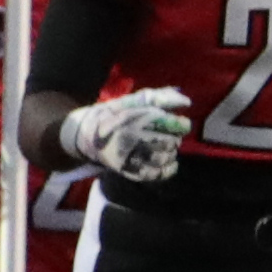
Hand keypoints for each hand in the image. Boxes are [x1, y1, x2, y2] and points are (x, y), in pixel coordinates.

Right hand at [64, 89, 191, 186]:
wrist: (85, 135)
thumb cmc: (114, 115)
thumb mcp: (132, 101)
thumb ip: (159, 98)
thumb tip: (187, 101)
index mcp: (136, 118)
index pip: (171, 124)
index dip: (181, 124)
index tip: (180, 124)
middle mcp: (133, 137)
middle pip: (170, 142)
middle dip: (174, 139)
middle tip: (170, 137)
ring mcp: (129, 155)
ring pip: (163, 158)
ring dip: (170, 154)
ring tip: (166, 149)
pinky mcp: (127, 169)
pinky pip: (154, 174)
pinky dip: (167, 170)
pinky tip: (170, 164)